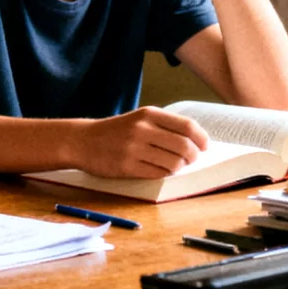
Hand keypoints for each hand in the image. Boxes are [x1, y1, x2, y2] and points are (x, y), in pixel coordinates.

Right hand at [74, 107, 211, 178]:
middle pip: (184, 147)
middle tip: (191, 159)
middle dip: (193, 156)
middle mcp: (142, 129)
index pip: (187, 126)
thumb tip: (197, 142)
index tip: (204, 146)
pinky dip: (164, 174)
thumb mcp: (139, 119)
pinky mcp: (127, 167)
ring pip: (173, 163)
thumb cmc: (116, 131)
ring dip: (179, 167)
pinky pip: (157, 174)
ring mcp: (134, 149)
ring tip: (174, 165)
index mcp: (149, 114)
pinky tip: (159, 170)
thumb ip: (165, 126)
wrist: (83, 141)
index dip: (201, 139)